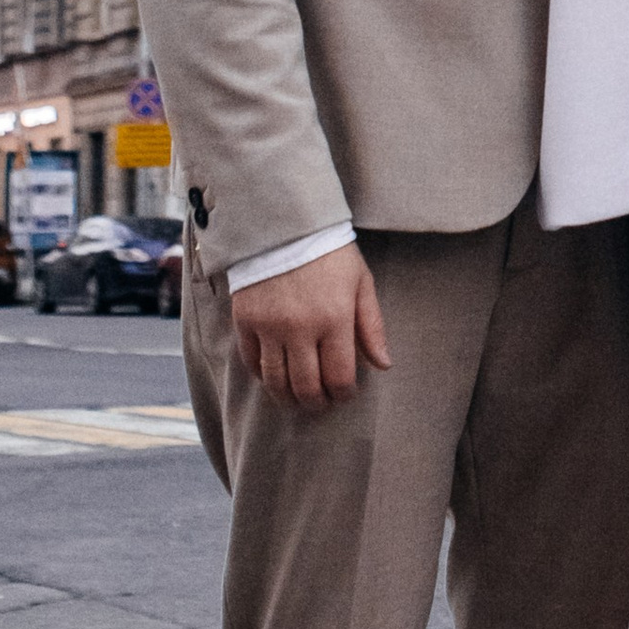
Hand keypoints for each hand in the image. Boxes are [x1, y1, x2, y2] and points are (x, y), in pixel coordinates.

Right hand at [230, 242, 389, 409]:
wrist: (283, 225)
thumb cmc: (330, 254)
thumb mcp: (361, 283)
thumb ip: (371, 326)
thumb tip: (383, 365)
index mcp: (335, 318)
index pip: (339, 376)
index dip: (343, 394)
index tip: (345, 394)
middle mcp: (300, 327)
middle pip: (306, 386)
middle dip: (316, 402)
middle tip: (321, 403)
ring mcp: (269, 326)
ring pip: (276, 381)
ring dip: (288, 398)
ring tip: (297, 399)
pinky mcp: (245, 321)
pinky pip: (252, 362)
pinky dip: (263, 376)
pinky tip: (274, 377)